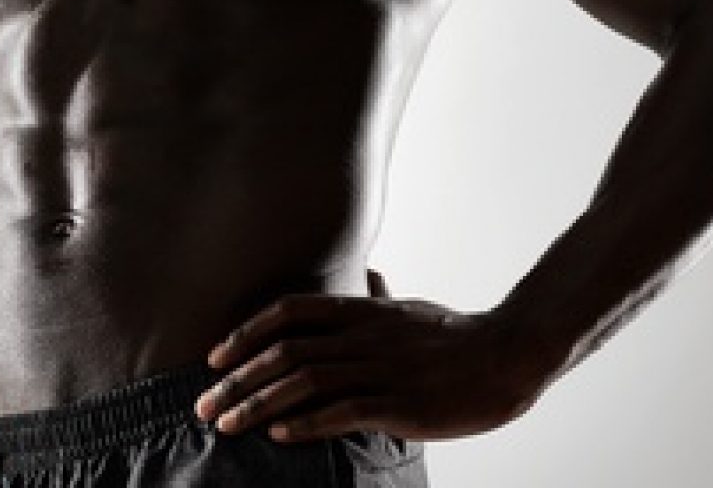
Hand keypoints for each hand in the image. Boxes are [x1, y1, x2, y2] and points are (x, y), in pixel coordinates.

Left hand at [193, 268, 545, 443]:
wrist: (508, 355)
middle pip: (287, 349)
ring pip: (306, 380)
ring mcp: (383, 369)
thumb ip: (380, 298)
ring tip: (226, 425)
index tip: (215, 357)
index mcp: (364, 311)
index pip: (292, 311)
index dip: (247, 332)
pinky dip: (306, 423)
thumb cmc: (457, 336)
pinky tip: (279, 436)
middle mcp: (366, 335)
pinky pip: (344, 411)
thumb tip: (367, 275)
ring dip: (258, 404)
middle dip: (238, 378)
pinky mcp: (401, 404)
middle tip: (203, 403)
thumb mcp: (410, 309)